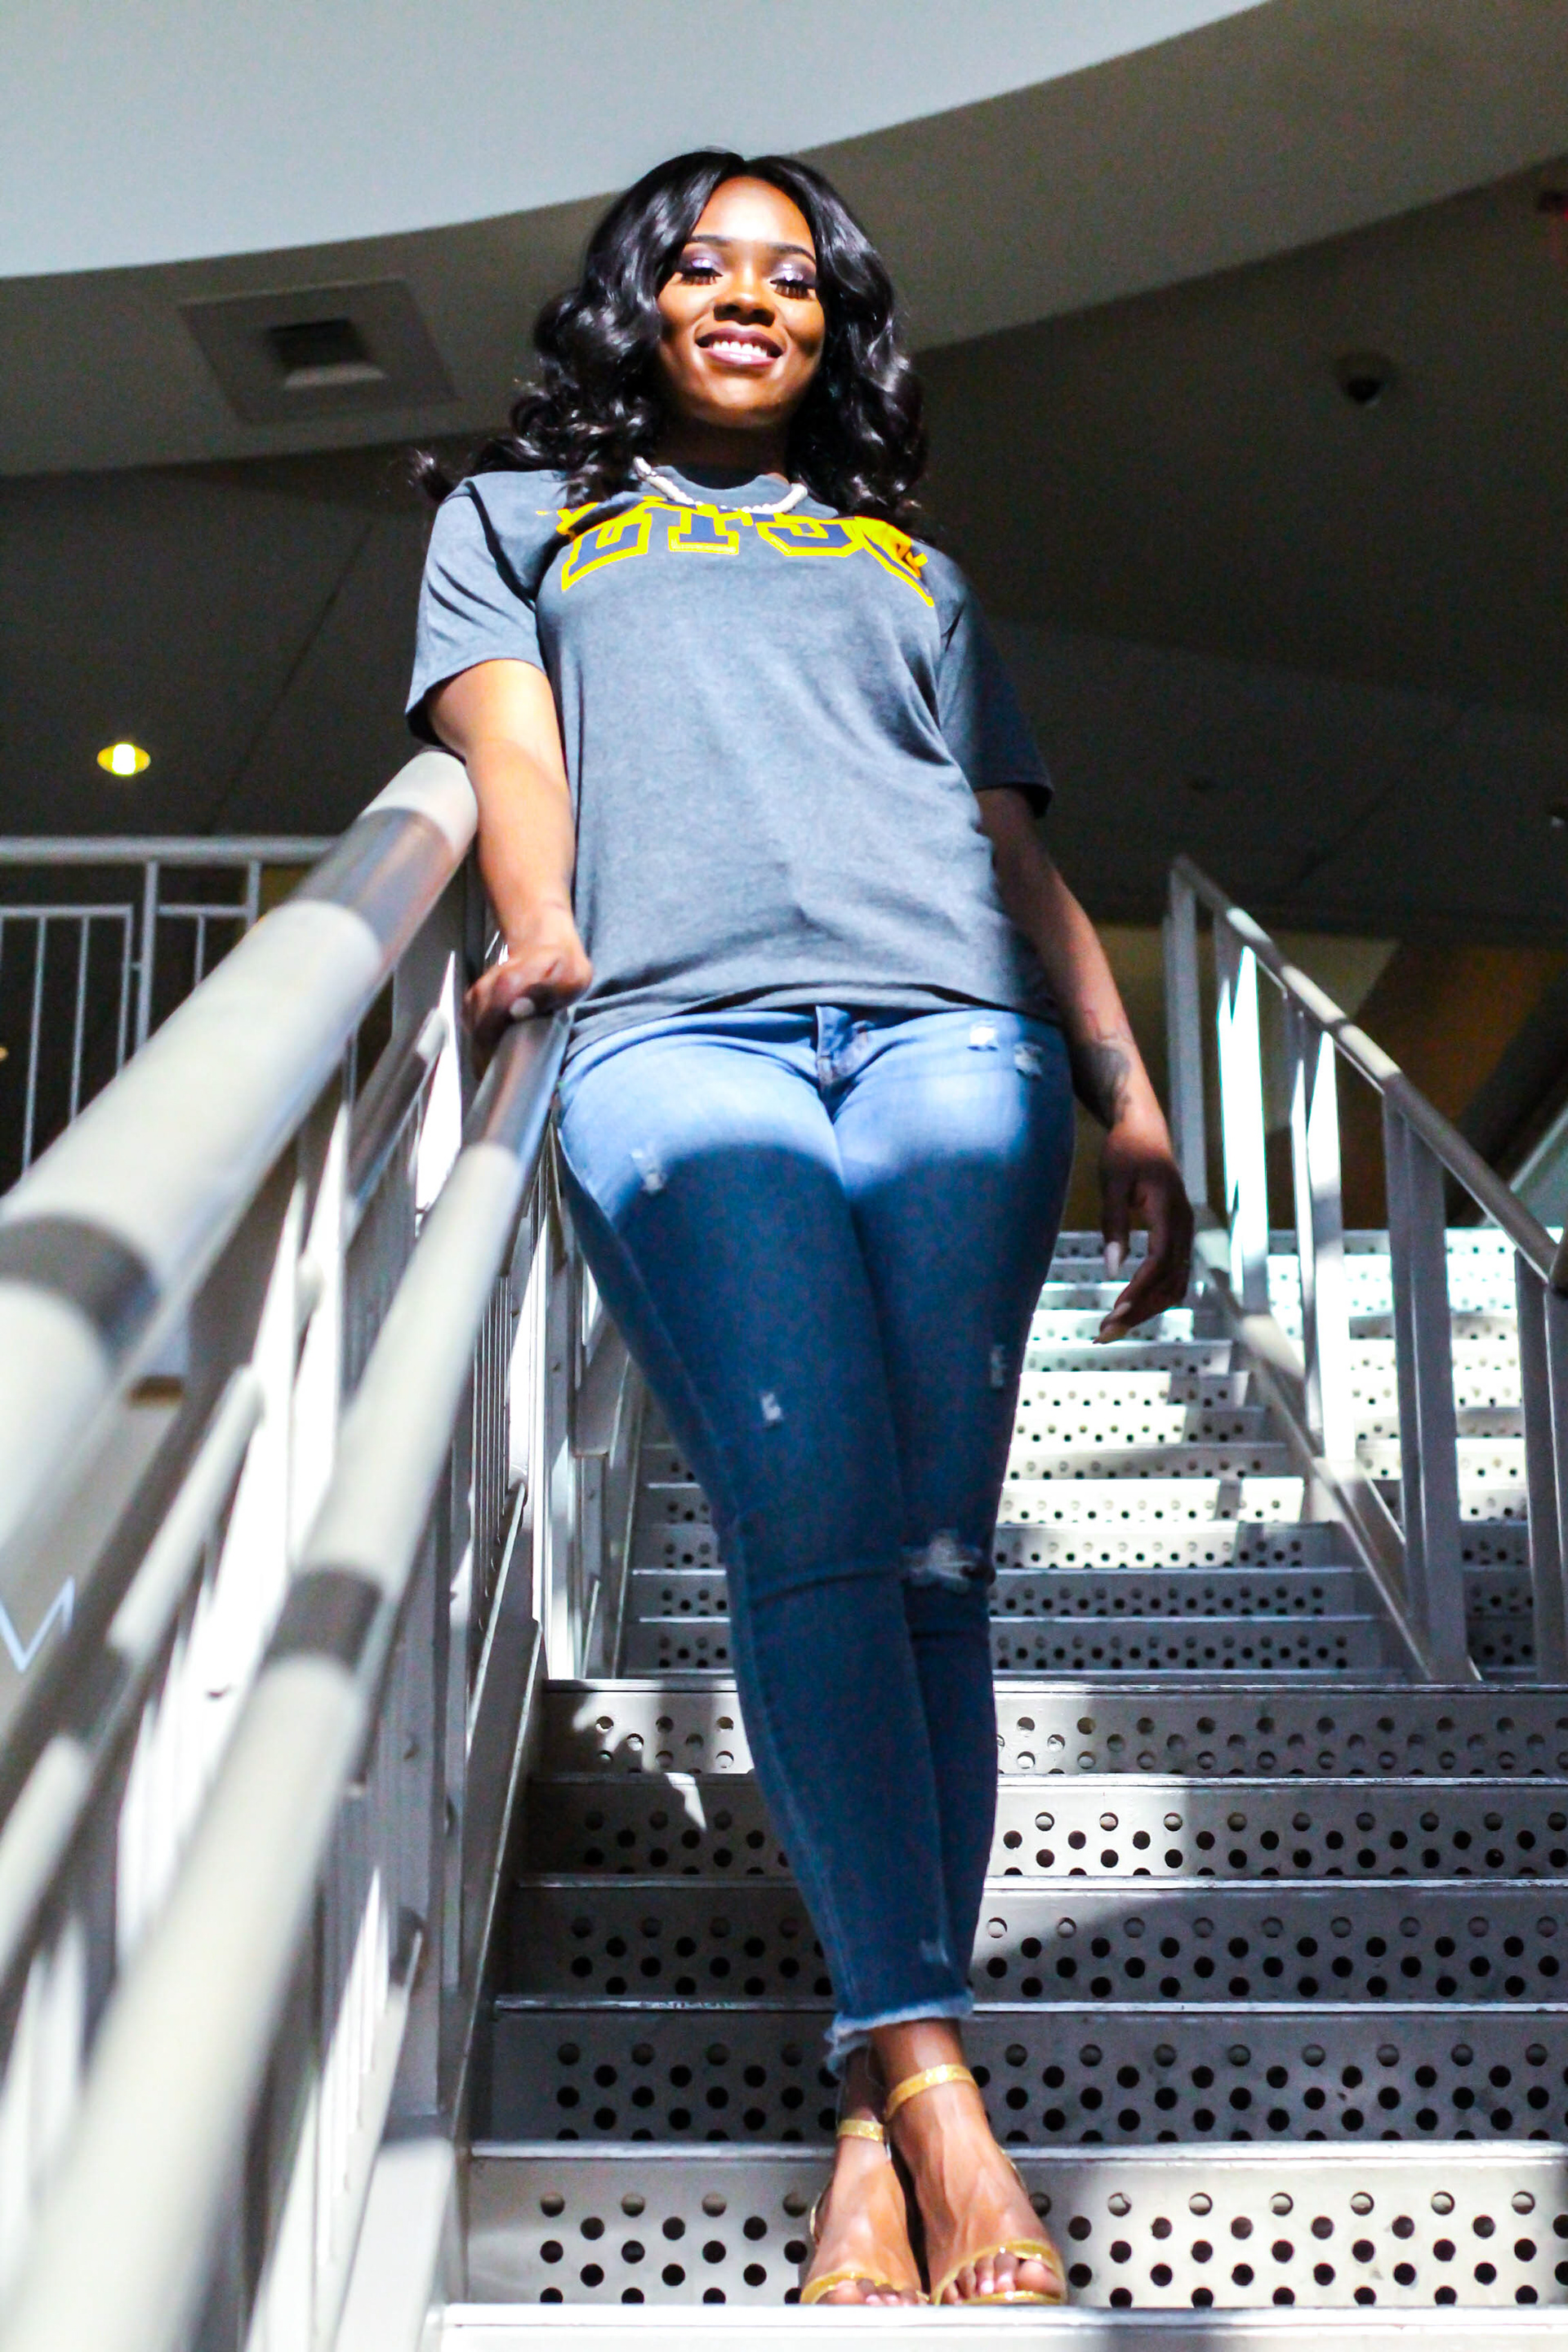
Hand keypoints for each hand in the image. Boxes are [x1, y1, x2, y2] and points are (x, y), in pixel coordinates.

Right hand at [465, 902, 591, 1062]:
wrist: (545, 945)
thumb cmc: (563, 967)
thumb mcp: (570, 977)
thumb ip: (547, 992)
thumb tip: (518, 1012)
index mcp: (506, 986)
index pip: (489, 1029)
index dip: (496, 1057)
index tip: (510, 1076)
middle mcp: (484, 992)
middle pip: (479, 1038)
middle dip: (492, 1062)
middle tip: (512, 1081)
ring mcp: (476, 997)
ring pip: (474, 1037)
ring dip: (487, 1056)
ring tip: (506, 1073)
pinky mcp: (473, 1004)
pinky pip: (473, 1031)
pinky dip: (484, 1047)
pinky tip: (499, 1057)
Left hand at [1095, 1120, 1193, 1341]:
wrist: (1145, 1130)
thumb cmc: (1125, 1152)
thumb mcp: (1112, 1183)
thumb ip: (1113, 1224)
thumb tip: (1113, 1268)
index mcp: (1170, 1212)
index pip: (1159, 1263)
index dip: (1138, 1291)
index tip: (1114, 1313)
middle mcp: (1184, 1227)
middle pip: (1169, 1282)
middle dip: (1139, 1311)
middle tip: (1105, 1332)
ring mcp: (1184, 1233)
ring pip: (1174, 1284)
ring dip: (1146, 1309)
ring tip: (1112, 1327)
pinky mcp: (1177, 1236)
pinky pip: (1173, 1275)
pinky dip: (1153, 1296)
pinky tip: (1129, 1309)